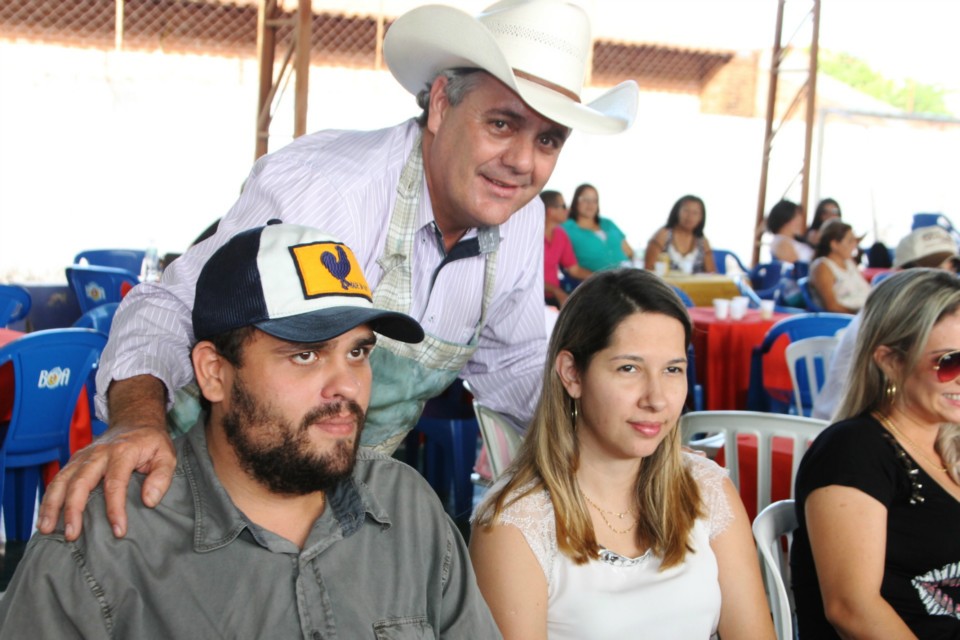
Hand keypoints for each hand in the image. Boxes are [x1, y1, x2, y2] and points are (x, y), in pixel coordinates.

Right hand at [37, 375, 174, 539]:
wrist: (135, 422)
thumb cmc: (151, 443)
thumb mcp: (166, 455)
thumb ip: (161, 477)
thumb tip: (149, 500)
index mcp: (122, 452)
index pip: (115, 483)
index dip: (115, 509)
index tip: (118, 530)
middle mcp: (98, 453)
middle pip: (80, 482)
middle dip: (73, 510)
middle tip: (72, 534)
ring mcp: (83, 456)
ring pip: (62, 480)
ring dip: (52, 505)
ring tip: (45, 529)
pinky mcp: (74, 461)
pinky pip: (57, 480)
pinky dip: (48, 498)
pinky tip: (45, 517)